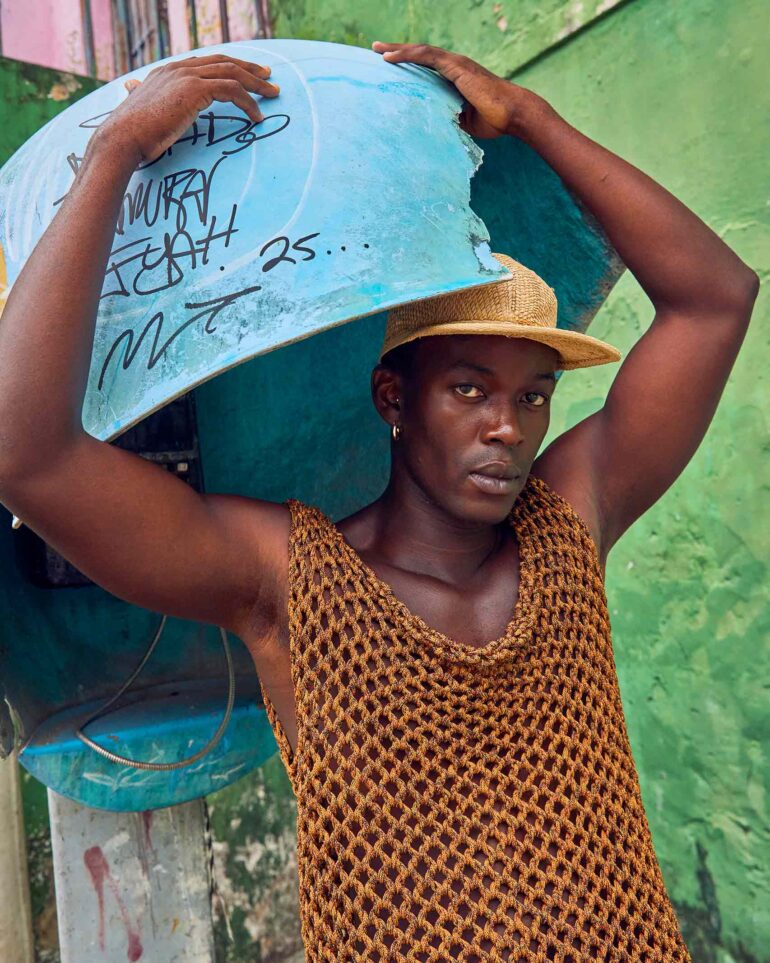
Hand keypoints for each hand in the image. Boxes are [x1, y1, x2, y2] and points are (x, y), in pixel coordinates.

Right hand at [95, 54, 280, 164]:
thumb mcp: (138, 110)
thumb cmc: (131, 135)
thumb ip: (141, 97)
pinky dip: (248, 102)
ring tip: (273, 96)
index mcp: (167, 72)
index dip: (230, 66)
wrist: (122, 138)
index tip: (248, 75)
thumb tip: (131, 90)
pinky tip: (257, 117)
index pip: (206, 62)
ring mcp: (186, 76)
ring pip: (232, 72)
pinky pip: (232, 90)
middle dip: (249, 69)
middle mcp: (177, 69)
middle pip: (223, 61)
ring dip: (256, 84)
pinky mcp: (194, 89)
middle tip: (269, 78)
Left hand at [372, 41, 538, 138]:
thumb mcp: (463, 121)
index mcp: (455, 77)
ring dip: (397, 50)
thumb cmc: (493, 120)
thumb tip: (430, 127)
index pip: (427, 67)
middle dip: (398, 51)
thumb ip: (447, 117)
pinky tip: (390, 58)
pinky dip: (407, 56)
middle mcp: (454, 66)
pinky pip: (426, 57)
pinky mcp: (456, 67)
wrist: (512, 114)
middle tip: (376, 49)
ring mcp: (455, 64)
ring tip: (377, 50)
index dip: (409, 64)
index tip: (390, 65)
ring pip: (420, 52)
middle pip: (420, 55)